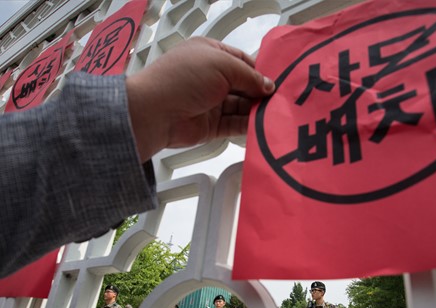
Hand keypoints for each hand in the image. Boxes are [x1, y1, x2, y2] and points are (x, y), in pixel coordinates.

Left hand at [126, 37, 275, 160]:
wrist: (155, 112)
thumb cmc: (182, 79)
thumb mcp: (222, 65)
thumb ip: (249, 76)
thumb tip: (268, 86)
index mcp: (209, 53)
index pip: (241, 61)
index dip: (259, 70)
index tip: (276, 80)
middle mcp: (209, 77)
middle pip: (243, 85)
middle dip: (260, 92)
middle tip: (279, 99)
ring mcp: (210, 101)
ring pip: (240, 106)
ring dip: (256, 110)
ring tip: (274, 113)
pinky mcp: (210, 125)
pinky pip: (234, 124)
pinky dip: (248, 126)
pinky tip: (261, 125)